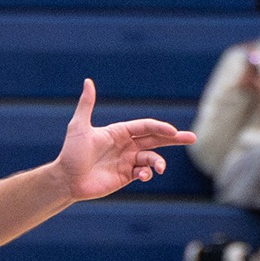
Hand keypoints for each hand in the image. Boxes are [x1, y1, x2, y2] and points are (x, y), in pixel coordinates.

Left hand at [52, 79, 195, 202]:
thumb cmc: (71, 152)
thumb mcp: (79, 127)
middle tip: (192, 138)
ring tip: (158, 169)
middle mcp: (126, 145)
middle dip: (174, 138)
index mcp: (119, 131)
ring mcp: (128, 161)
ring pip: (152, 158)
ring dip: (158, 163)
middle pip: (156, 139)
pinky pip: (144, 173)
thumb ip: (86, 104)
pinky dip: (147, 174)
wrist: (67, 179)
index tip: (172, 132)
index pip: (145, 126)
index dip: (160, 127)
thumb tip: (88, 81)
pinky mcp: (127, 176)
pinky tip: (143, 176)